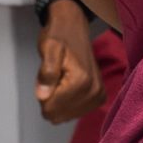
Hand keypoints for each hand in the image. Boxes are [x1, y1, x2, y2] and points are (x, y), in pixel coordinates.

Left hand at [35, 2, 102, 125]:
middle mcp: (94, 90)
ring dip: (60, 100)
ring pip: (67, 116)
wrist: (74, 27)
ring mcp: (98, 95)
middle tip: (54, 77)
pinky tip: (69, 86)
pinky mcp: (100, 96)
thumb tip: (43, 96)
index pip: (51, 110)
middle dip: (51, 99)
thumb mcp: (47, 48)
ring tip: (62, 79)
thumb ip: (46, 72)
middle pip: (59, 115)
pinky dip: (69, 102)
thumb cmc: (59, 36)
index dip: (42, 95)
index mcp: (81, 81)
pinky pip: (76, 112)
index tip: (48, 78)